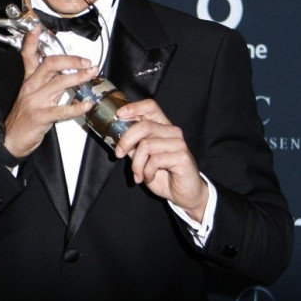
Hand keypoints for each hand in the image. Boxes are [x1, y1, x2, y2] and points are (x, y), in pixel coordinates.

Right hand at [4, 27, 96, 157]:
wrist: (10, 139)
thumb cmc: (24, 117)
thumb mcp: (30, 95)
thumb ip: (45, 82)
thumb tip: (67, 74)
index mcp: (28, 81)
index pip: (28, 57)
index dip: (32, 42)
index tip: (38, 28)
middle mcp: (31, 87)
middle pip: (50, 65)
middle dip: (71, 60)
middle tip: (87, 61)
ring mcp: (35, 101)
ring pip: (59, 83)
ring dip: (78, 77)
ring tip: (91, 74)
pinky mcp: (41, 116)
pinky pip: (61, 109)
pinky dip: (76, 107)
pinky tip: (86, 104)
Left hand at [114, 100, 208, 221]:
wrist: (184, 194)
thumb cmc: (163, 174)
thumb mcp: (143, 158)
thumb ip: (133, 145)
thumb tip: (116, 135)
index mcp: (162, 127)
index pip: (150, 106)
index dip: (134, 107)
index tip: (118, 115)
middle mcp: (172, 131)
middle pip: (144, 125)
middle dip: (126, 141)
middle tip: (118, 154)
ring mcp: (178, 143)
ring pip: (146, 145)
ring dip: (137, 163)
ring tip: (138, 174)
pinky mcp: (182, 156)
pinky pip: (155, 160)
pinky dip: (146, 172)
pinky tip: (149, 178)